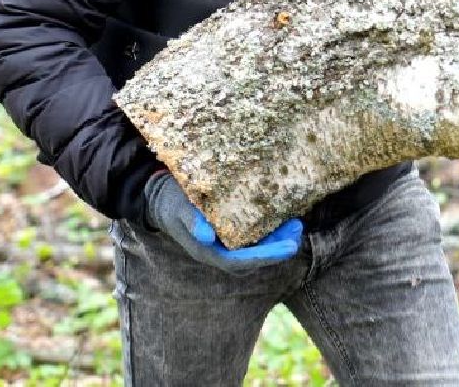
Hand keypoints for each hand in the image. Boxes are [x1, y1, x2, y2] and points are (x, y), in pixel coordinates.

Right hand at [144, 174, 303, 272]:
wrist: (161, 197)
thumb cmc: (170, 201)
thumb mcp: (178, 207)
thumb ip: (191, 220)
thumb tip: (207, 236)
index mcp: (207, 252)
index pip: (241, 262)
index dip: (266, 256)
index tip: (289, 247)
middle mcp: (219, 251)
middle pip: (254, 257)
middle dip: (277, 247)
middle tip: (297, 230)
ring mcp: (225, 244)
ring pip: (256, 248)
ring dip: (277, 238)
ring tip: (296, 223)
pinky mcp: (229, 232)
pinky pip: (253, 235)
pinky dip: (269, 228)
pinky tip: (282, 215)